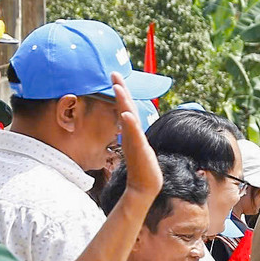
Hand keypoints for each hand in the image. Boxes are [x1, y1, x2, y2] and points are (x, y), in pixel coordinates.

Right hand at [111, 74, 162, 199]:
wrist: (145, 186)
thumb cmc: (143, 167)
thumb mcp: (140, 146)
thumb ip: (134, 134)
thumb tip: (131, 124)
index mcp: (132, 131)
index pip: (126, 107)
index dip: (122, 92)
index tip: (116, 76)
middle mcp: (131, 134)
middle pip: (125, 108)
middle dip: (120, 90)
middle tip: (114, 74)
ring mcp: (134, 141)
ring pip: (128, 118)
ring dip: (123, 103)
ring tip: (118, 88)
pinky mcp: (138, 150)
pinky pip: (133, 135)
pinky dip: (129, 124)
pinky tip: (126, 115)